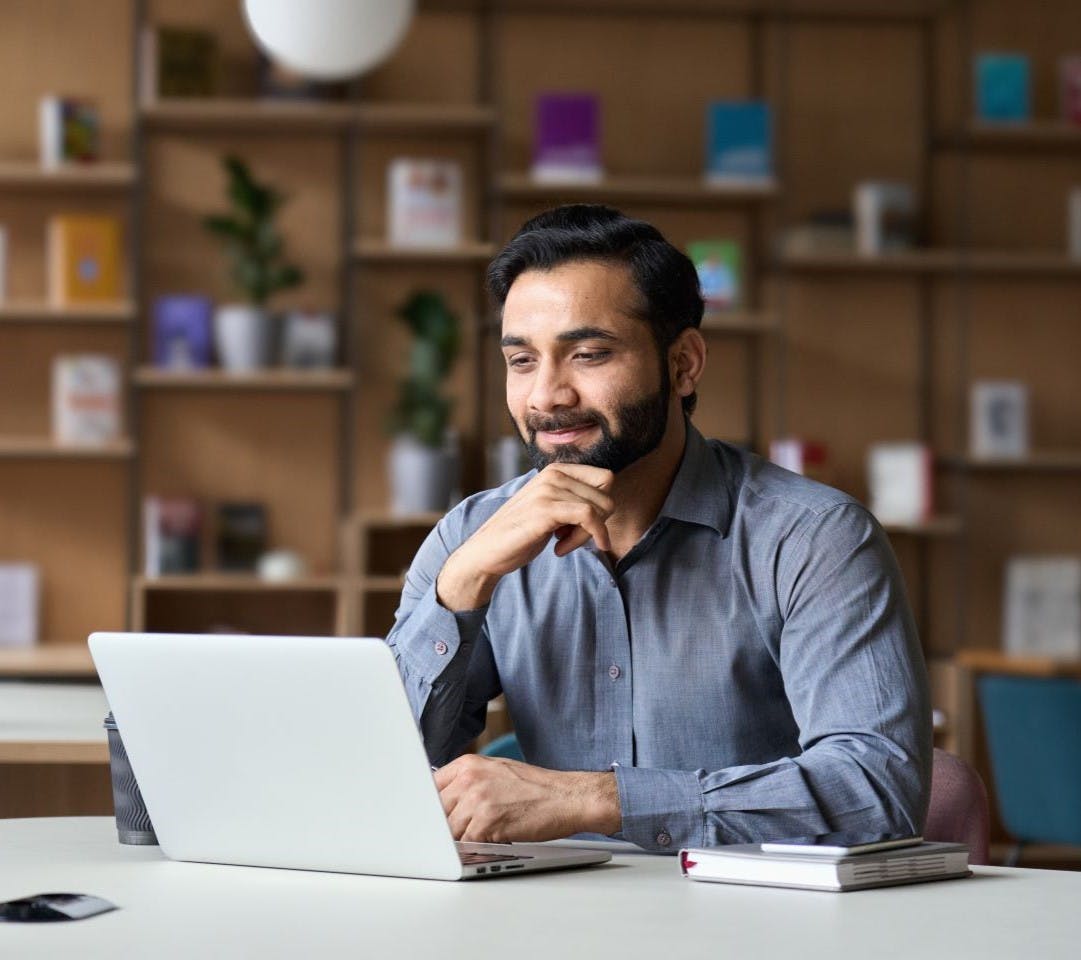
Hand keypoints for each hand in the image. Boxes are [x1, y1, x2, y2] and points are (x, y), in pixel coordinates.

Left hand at [434, 754, 620, 843]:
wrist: (566, 797)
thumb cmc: (536, 787)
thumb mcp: (496, 771)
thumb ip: (468, 782)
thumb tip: (443, 800)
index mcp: (468, 764)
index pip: (430, 788)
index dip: (429, 808)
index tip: (428, 819)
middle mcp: (469, 779)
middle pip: (436, 812)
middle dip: (444, 827)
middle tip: (459, 833)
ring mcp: (477, 800)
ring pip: (448, 831)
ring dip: (460, 840)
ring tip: (480, 838)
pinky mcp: (487, 823)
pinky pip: (465, 844)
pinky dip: (473, 849)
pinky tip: (488, 844)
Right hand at [436, 463, 614, 610]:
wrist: (486, 551)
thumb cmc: (520, 533)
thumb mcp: (551, 509)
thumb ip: (573, 499)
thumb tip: (608, 504)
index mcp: (556, 470)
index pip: (605, 479)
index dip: (601, 506)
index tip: (582, 526)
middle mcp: (553, 474)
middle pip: (606, 494)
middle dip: (598, 522)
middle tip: (571, 538)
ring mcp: (548, 490)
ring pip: (600, 508)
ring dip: (587, 535)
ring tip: (562, 544)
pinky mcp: (546, 509)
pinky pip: (589, 517)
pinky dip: (587, 537)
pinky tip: (561, 550)